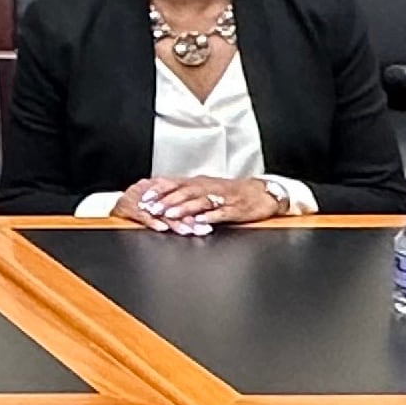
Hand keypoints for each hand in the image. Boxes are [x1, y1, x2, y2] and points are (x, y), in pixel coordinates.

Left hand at [113, 175, 282, 233]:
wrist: (261, 193)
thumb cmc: (231, 193)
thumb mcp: (206, 189)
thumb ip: (185, 193)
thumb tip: (160, 197)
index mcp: (200, 183)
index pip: (176, 183)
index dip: (159, 189)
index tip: (143, 197)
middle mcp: (209, 188)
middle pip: (186, 192)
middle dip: (167, 199)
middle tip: (152, 207)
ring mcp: (222, 198)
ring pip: (201, 201)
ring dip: (185, 208)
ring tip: (171, 214)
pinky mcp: (235, 209)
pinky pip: (221, 212)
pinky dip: (210, 217)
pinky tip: (200, 221)